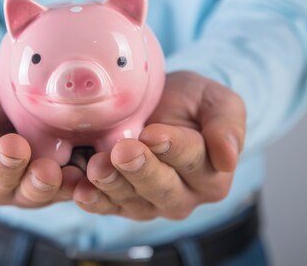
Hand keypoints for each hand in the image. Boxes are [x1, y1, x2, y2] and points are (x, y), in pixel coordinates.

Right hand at [0, 67, 82, 207]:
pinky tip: (78, 177)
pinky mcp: (55, 183)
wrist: (17, 90)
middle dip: (5, 164)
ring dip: (38, 183)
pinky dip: (71, 186)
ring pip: (28, 192)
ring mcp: (23, 185)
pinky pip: (64, 190)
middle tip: (14, 146)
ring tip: (48, 170)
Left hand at [73, 71, 245, 219]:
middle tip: (122, 150)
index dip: (173, 147)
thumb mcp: (216, 101)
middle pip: (161, 187)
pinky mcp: (119, 203)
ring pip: (131, 200)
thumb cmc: (191, 101)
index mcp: (211, 173)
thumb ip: (227, 125)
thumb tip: (228, 157)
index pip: (193, 160)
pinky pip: (105, 206)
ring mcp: (149, 203)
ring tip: (96, 166)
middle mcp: (183, 195)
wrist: (160, 104)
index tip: (154, 133)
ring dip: (112, 184)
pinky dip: (90, 198)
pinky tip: (77, 188)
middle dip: (140, 169)